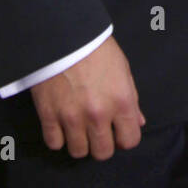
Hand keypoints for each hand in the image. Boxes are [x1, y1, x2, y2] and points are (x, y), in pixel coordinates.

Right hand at [30, 36, 145, 158]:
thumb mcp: (122, 69)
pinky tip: (61, 124)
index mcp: (121, 101)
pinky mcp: (49, 115)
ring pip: (79, 152)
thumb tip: (138, 122)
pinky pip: (54, 143)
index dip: (125, 138)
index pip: (130, 141)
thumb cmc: (97, 49)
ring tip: (78, 127)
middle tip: (97, 130)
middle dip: (102, 143)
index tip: (118, 131)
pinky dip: (58, 137)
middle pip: (103, 153)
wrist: (63, 34)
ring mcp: (72, 117)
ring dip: (80, 142)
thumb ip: (132, 99)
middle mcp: (98, 114)